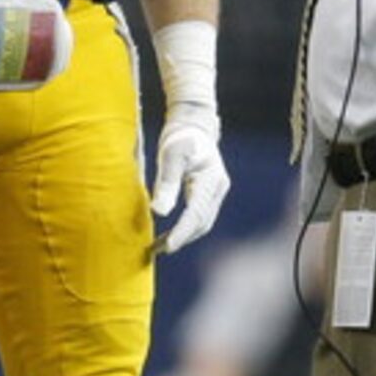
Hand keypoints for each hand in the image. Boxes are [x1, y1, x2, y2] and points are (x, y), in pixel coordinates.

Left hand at [148, 18, 226, 252]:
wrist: (192, 126)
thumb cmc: (179, 137)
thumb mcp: (170, 156)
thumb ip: (166, 183)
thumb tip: (160, 212)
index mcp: (210, 179)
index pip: (196, 213)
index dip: (181, 232)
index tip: (166, 247)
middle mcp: (218, 188)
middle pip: (202, 222)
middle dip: (181, 238)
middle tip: (157, 250)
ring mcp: (216, 192)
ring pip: (202, 223)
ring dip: (183, 236)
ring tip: (159, 247)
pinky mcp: (209, 194)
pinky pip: (199, 217)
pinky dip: (185, 229)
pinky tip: (168, 235)